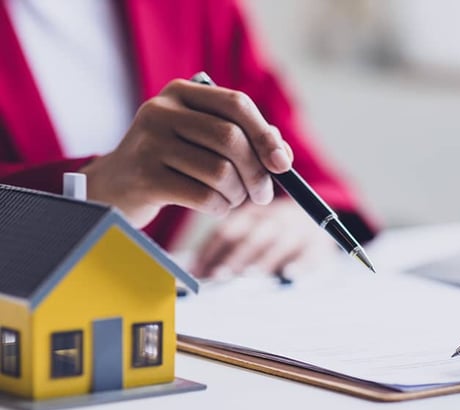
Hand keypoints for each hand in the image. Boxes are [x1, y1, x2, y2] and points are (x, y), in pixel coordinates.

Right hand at [80, 79, 292, 227]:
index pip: (236, 104)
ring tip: (232, 199)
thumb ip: (244, 139)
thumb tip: (282, 156)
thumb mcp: (203, 140)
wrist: (115, 186)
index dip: (265, 135)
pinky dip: (220, 207)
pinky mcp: (145, 177)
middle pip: (231, 138)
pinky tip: (216, 206)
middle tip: (263, 194)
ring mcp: (149, 142)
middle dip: (257, 172)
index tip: (283, 165)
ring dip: (237, 194)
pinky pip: (203, 196)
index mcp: (181, 92)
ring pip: (220, 171)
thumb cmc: (172, 162)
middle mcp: (161, 110)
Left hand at [189, 197, 337, 278]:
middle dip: (235, 257)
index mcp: (253, 214)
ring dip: (264, 260)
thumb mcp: (252, 226)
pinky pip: (310, 253)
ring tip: (249, 275)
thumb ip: (227, 246)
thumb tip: (194, 271)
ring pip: (280, 244)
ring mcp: (298, 231)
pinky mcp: (319, 244)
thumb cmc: (274, 229)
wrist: (319, 217)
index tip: (199, 272)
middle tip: (220, 276)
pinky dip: (301, 264)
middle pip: (253, 237)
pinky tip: (290, 275)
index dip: (213, 250)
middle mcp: (275, 219)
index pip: (229, 230)